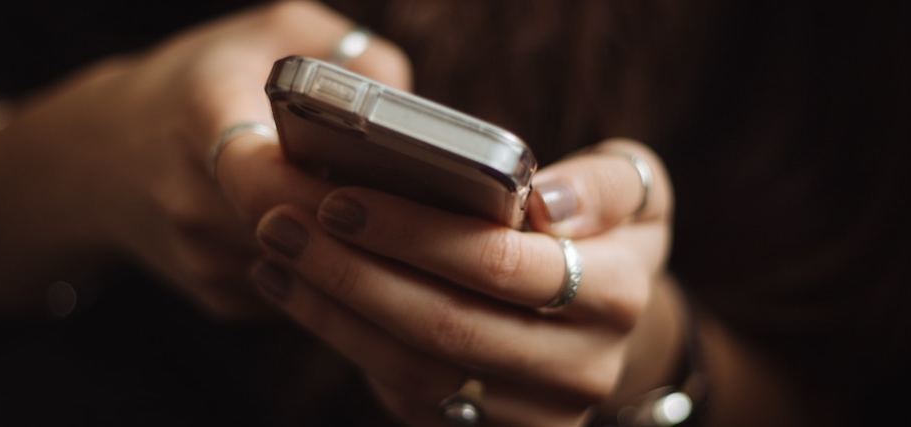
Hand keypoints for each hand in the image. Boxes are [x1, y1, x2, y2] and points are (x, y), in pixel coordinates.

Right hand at [0, 1, 410, 315]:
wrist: (100, 157)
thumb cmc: (201, 81)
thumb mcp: (270, 32)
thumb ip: (346, 52)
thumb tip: (412, 108)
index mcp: (200, 119)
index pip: (261, 175)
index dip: (324, 187)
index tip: (377, 177)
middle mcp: (191, 199)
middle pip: (298, 233)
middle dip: (361, 223)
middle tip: (419, 206)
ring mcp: (202, 259)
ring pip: (306, 272)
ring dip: (352, 252)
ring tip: (396, 221)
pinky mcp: (217, 298)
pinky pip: (296, 293)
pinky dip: (328, 271)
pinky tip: (345, 239)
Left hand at [250, 139, 674, 424]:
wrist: (603, 318)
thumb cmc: (602, 230)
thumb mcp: (633, 189)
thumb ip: (603, 185)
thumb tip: (546, 203)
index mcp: (618, 293)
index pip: (502, 265)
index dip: (415, 234)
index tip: (340, 197)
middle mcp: (583, 367)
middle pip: (446, 327)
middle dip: (352, 273)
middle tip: (283, 223)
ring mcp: (534, 413)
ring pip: (415, 371)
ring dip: (333, 312)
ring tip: (276, 255)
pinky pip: (405, 395)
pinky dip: (344, 341)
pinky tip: (296, 293)